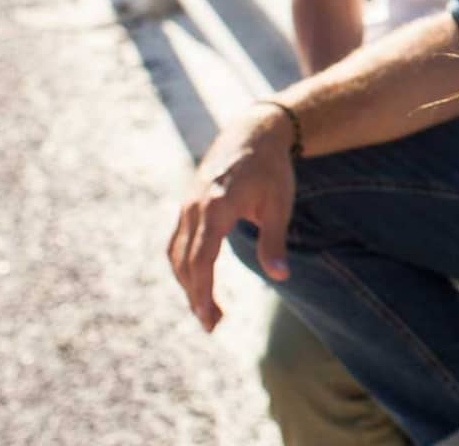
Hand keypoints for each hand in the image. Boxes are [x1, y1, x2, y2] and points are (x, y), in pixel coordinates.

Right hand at [167, 102, 297, 331]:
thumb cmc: (271, 169)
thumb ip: (275, 241)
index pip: (201, 259)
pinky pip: (178, 242)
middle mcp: (195, 207)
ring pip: (177, 254)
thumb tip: (281, 277)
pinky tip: (196, 282)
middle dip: (195, 297)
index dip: (202, 292)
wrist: (253, 132)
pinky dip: (184, 266)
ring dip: (188, 284)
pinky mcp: (187, 206)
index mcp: (217, 206)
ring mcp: (187, 205)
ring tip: (207, 311)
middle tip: (212, 325)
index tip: (208, 318)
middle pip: (185, 262)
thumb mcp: (280, 204)